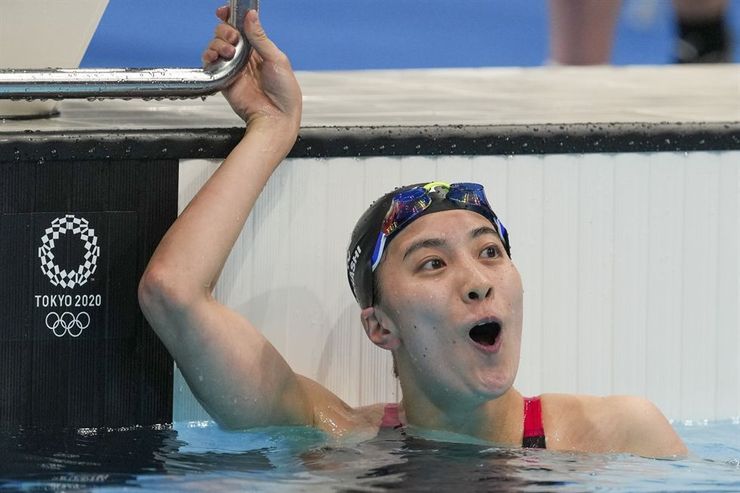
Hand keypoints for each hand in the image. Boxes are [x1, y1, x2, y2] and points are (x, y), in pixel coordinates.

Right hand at [202, 7, 301, 131]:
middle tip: (234, 39)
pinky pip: (210, 63)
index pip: (243, 28)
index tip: (224, 11)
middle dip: (226, 30)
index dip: (232, 17)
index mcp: (260, 50)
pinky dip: (209, 56)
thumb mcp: (276, 59)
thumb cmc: (284, 94)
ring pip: (216, 45)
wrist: (275, 117)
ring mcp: (233, 68)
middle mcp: (245, 57)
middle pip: (226, 33)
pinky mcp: (223, 79)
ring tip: (229, 52)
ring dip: (219, 43)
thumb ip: (260, 37)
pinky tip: (216, 57)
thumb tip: (251, 16)